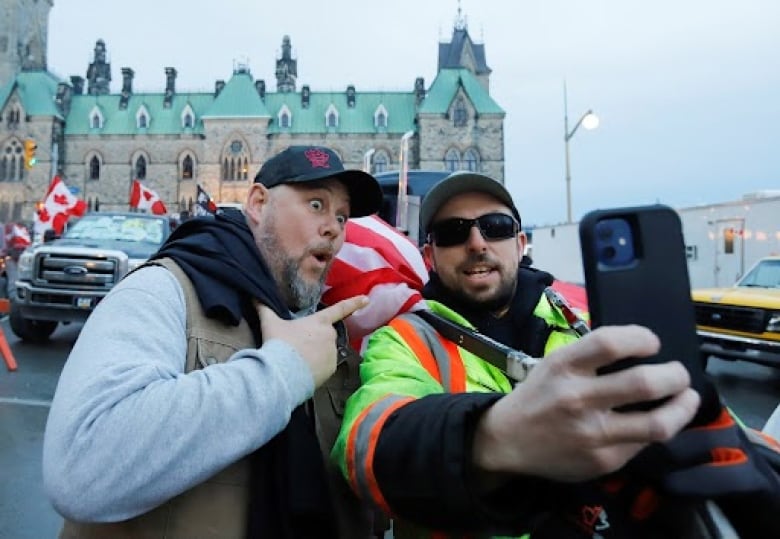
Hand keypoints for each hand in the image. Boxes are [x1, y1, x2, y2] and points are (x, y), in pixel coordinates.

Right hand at [258, 295, 368, 386]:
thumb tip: (253, 294)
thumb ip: (264, 308)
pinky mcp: (331, 370)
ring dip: (315, 354)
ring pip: (325, 351)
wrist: (283, 372)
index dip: (354, 303)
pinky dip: (316, 368)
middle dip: (315, 338)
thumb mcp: (270, 324)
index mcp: (319, 322)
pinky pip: (325, 367)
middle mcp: (330, 336)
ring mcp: (332, 354)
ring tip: (297, 359)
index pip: (340, 309)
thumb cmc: (279, 344)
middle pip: (325, 334)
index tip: (367, 299)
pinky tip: (302, 370)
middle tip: (297, 345)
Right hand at [472, 325, 699, 481]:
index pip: (610, 343)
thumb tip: (643, 350)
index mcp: (564, 367)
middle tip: (679, 373)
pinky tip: (656, 421)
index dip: (641, 338)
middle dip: (675, 375)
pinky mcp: (603, 460)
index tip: (653, 343)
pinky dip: (656, 429)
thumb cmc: (538, 396)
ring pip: (657, 423)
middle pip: (644, 383)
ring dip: (683, 407)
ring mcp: (592, 433)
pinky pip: (644, 444)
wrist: (507, 441)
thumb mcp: (555, 365)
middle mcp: (578, 399)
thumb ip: (591, 357)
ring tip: (686, 397)